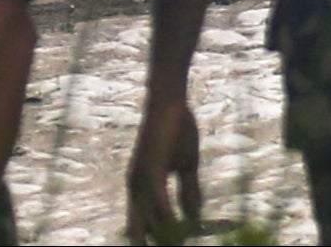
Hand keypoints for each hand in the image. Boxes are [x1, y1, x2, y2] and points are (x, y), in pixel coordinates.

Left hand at [129, 75, 201, 241]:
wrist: (170, 100)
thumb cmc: (176, 128)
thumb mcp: (187, 165)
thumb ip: (189, 191)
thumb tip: (195, 217)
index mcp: (141, 190)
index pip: (143, 228)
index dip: (157, 241)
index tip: (177, 245)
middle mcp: (135, 189)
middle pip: (139, 234)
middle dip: (157, 244)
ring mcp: (141, 181)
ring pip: (150, 223)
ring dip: (168, 237)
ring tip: (183, 244)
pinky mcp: (150, 171)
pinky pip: (158, 203)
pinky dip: (168, 219)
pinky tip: (180, 229)